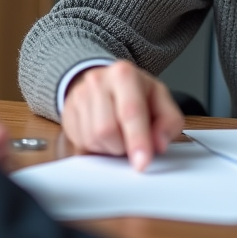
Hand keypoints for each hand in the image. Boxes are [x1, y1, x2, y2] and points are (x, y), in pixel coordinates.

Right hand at [61, 60, 183, 171]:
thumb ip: (168, 121)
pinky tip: (104, 135)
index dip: (138, 140)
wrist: (106, 82)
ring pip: (93, 139)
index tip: (142, 163)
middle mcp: (98, 81)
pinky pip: (81, 143)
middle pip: (107, 130)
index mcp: (124, 74)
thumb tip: (159, 143)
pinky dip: (96, 147)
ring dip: (110, 147)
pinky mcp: (67, 112)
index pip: (130, 112)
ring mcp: (79, 96)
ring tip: (119, 134)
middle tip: (131, 140)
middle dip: (123, 145)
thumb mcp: (160, 100)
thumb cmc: (136, 93)